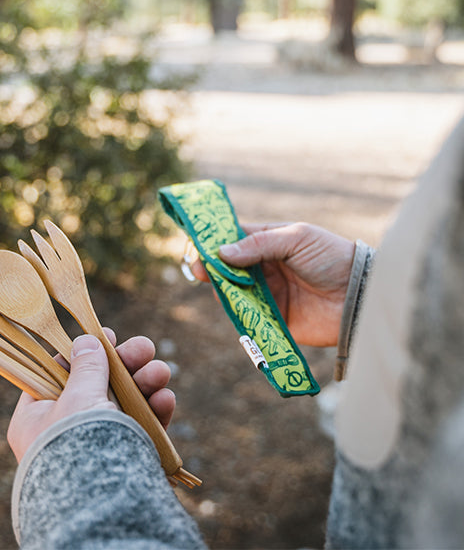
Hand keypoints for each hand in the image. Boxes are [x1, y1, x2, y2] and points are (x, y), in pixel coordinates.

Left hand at [7, 330, 174, 461]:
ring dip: (146, 383)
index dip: (83, 352)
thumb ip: (86, 367)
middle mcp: (66, 428)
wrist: (97, 504)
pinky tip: (165, 399)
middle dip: (127, 364)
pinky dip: (155, 410)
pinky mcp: (124, 454)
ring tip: (161, 372)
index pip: (58, 374)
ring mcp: (97, 441)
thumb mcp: (77, 397)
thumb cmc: (75, 444)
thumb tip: (86, 341)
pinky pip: (141, 426)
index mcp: (37, 416)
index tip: (107, 336)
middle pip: (98, 384)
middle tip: (145, 348)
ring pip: (125, 402)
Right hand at [192, 222, 354, 346]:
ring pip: (232, 291)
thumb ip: (259, 243)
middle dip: (211, 267)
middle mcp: (264, 268)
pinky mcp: (272, 318)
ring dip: (222, 288)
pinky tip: (230, 304)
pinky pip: (246, 315)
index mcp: (269, 242)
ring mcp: (267, 293)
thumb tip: (222, 252)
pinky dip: (235, 311)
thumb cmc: (332, 257)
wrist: (359, 295)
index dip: (214, 241)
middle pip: (227, 267)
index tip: (197, 245)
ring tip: (220, 285)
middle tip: (198, 269)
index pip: (234, 239)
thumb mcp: (297, 239)